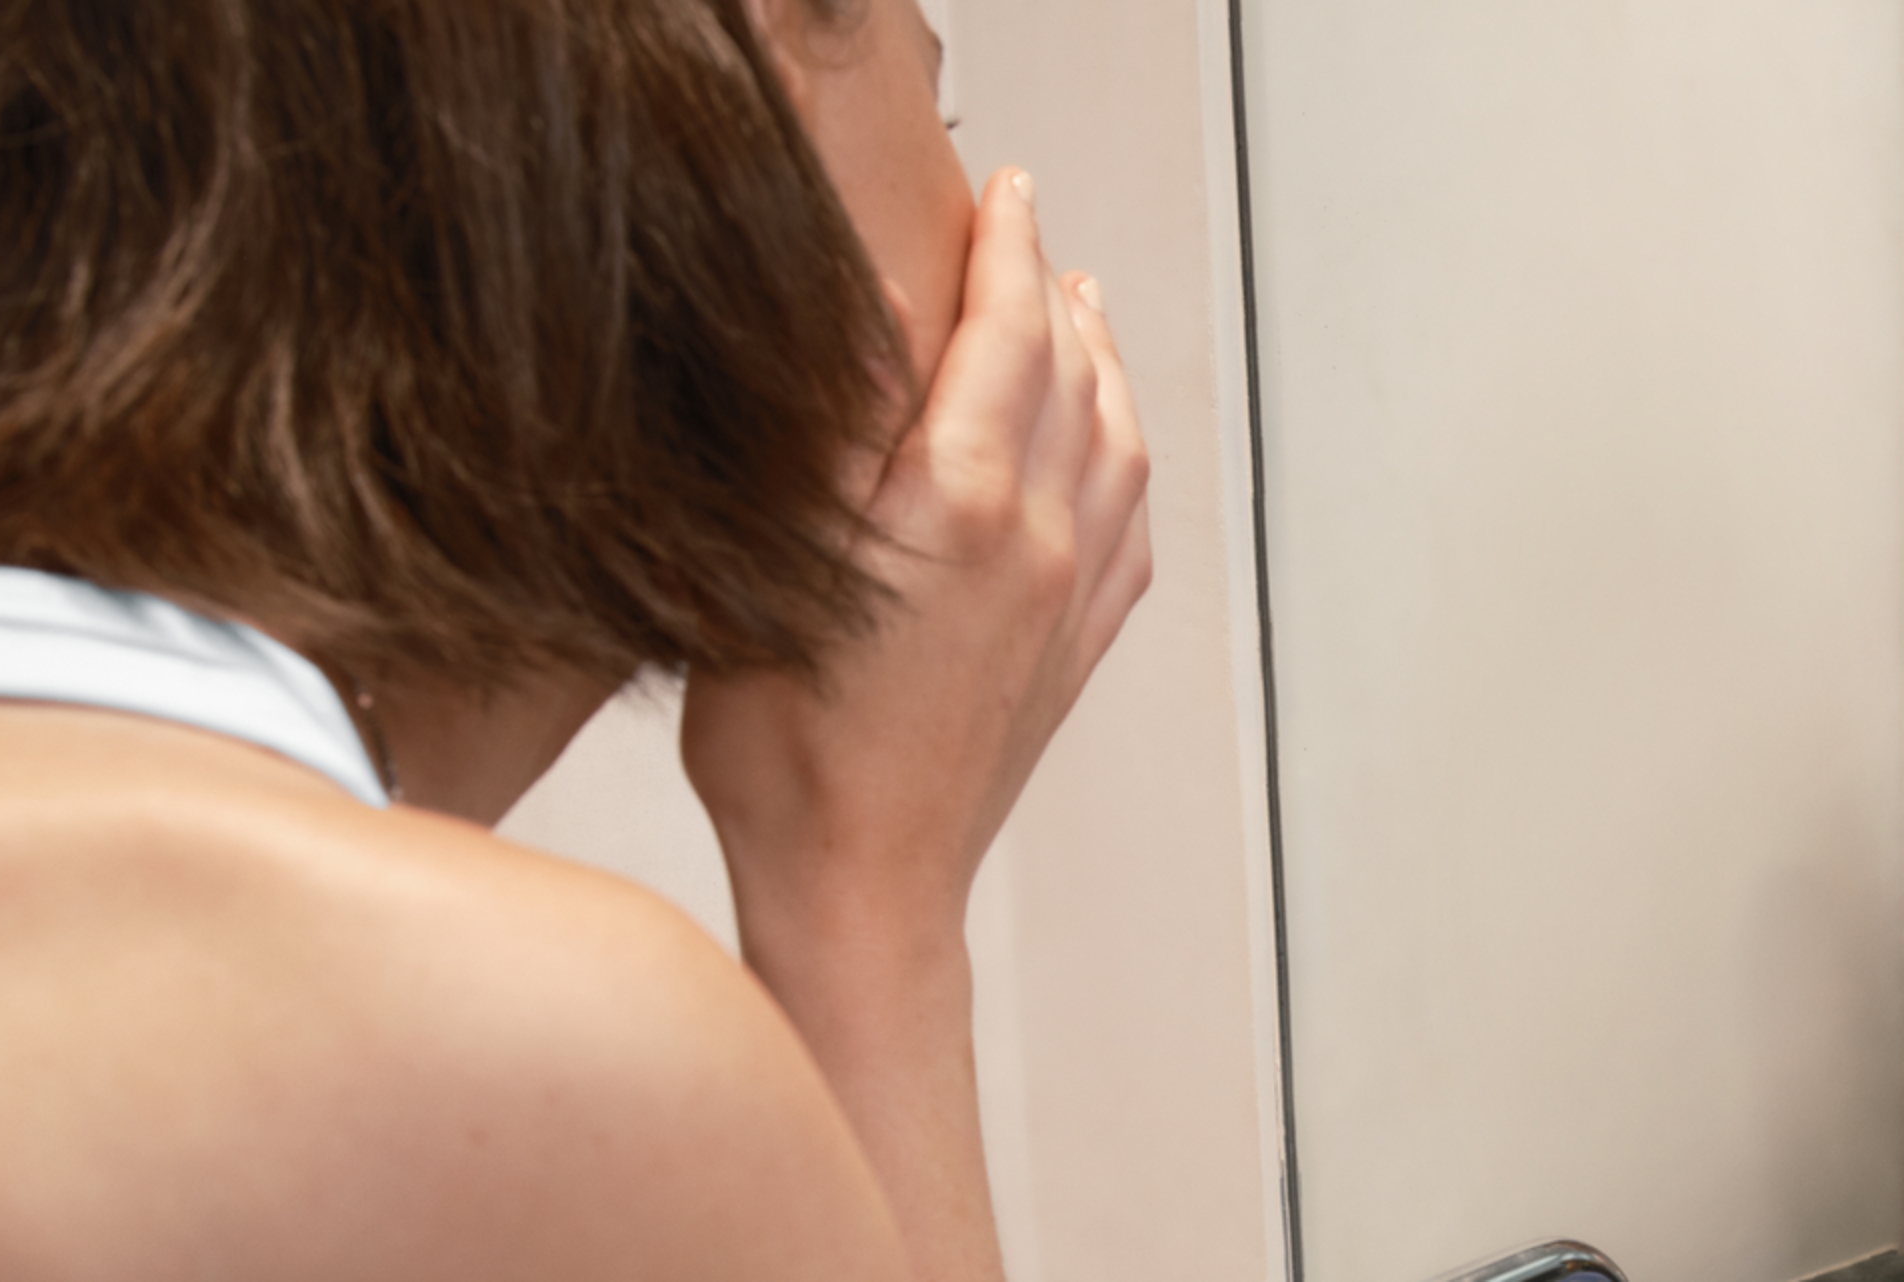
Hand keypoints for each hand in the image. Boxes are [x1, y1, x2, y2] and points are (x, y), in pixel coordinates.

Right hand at [678, 166, 1154, 921]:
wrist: (862, 884)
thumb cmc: (785, 754)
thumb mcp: (772, 565)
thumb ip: (831, 440)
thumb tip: (879, 321)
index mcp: (959, 501)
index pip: (1004, 331)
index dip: (1007, 247)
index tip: (1006, 192)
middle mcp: (1037, 537)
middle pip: (1068, 371)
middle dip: (1050, 286)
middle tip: (1030, 231)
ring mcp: (1069, 596)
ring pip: (1116, 439)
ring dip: (1101, 361)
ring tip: (1080, 308)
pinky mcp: (1077, 648)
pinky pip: (1130, 521)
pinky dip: (1125, 452)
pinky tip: (1108, 441)